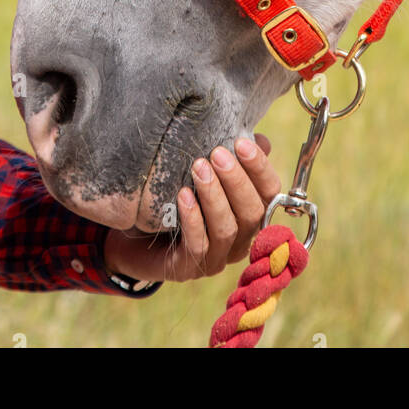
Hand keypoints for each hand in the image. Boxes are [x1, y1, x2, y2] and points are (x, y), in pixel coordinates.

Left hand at [103, 134, 280, 283]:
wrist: (138, 235)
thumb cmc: (181, 197)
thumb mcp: (207, 174)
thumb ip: (234, 159)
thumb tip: (260, 140)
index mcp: (251, 214)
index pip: (270, 193)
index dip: (260, 168)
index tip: (241, 143)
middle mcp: (240, 239)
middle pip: (252, 213)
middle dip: (236, 181)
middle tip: (217, 154)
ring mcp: (216, 257)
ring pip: (226, 230)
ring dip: (214, 196)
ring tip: (198, 167)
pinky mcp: (189, 268)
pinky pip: (197, 245)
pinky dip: (193, 219)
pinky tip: (183, 195)